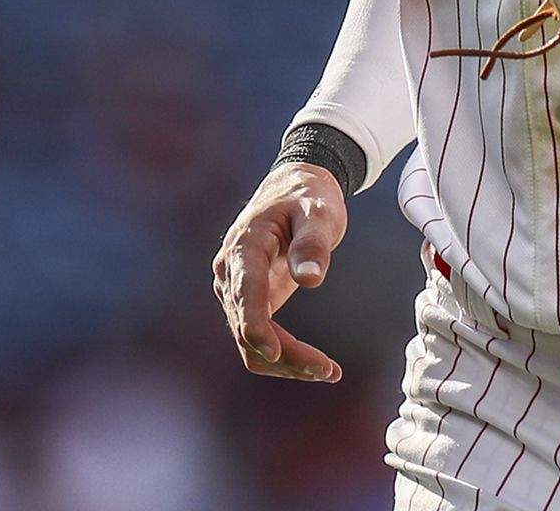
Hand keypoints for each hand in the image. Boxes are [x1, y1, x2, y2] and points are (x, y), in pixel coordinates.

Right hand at [212, 163, 347, 381]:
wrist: (296, 188)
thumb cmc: (308, 196)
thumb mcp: (318, 211)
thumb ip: (313, 243)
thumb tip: (309, 280)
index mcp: (244, 247)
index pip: (244, 293)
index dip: (255, 325)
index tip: (274, 352)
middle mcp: (231, 273)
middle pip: (247, 326)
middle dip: (284, 354)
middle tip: (328, 370)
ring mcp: (236, 291)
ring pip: (249, 342)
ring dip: (284, 362)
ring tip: (327, 371)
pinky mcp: (249, 301)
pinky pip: (258, 338)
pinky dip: (282, 355)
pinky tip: (314, 364)